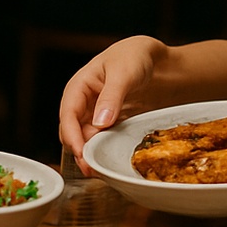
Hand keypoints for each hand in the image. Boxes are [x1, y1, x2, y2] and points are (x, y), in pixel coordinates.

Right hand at [57, 36, 168, 157]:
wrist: (158, 61)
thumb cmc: (135, 56)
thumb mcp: (123, 72)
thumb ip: (111, 97)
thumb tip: (99, 123)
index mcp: (78, 87)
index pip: (68, 115)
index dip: (72, 136)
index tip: (81, 154)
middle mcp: (83, 104)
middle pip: (73, 132)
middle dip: (80, 151)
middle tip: (93, 168)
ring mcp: (96, 116)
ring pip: (87, 140)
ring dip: (92, 154)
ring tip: (102, 169)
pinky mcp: (111, 125)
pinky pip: (103, 142)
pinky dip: (105, 152)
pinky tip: (112, 161)